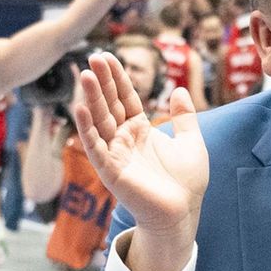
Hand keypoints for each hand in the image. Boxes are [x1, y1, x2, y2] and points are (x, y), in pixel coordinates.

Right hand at [73, 52, 207, 270]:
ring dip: (90, 98)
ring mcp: (115, 154)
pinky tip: (80, 109)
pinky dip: (87, 129)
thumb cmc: (187, 183)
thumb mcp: (191, 142)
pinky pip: (96, 147)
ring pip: (100, 121)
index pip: (125, 98)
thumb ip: (184, 117)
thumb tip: (180, 90)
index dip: (117, 78)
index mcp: (141, 130)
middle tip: (93, 57)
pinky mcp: (111, 171)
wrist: (183, 213)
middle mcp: (124, 140)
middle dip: (101, 81)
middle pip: (110, 105)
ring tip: (83, 75)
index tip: (107, 57)